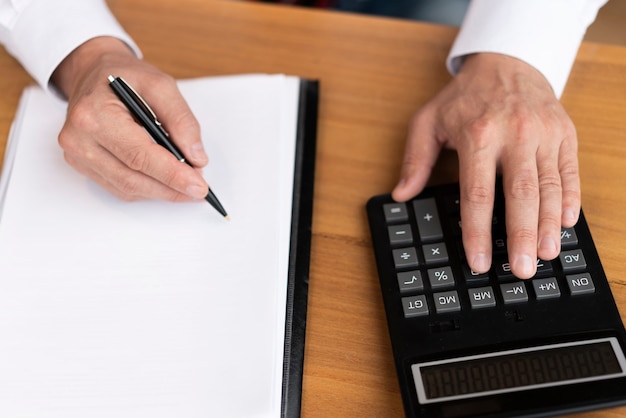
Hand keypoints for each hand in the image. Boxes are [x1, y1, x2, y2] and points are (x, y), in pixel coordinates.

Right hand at [52, 37, 208, 201]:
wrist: (92, 72)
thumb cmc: (124, 76)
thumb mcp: (161, 85)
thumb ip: (181, 120)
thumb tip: (196, 157)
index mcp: (95, 115)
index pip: (139, 156)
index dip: (172, 175)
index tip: (199, 187)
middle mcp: (79, 138)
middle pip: (132, 178)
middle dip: (171, 188)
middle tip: (198, 189)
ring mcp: (77, 155)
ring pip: (127, 188)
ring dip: (160, 192)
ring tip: (186, 185)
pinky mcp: (82, 165)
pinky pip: (119, 188)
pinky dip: (146, 189)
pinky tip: (163, 182)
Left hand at [392, 53, 580, 278]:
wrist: (507, 61)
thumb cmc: (465, 97)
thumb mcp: (428, 121)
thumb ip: (415, 160)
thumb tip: (401, 195)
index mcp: (477, 135)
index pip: (477, 194)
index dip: (477, 232)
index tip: (479, 261)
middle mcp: (514, 134)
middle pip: (520, 195)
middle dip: (521, 236)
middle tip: (522, 270)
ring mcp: (543, 134)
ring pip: (550, 186)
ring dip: (549, 224)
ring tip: (546, 255)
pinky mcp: (564, 133)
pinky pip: (570, 171)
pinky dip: (570, 199)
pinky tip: (566, 223)